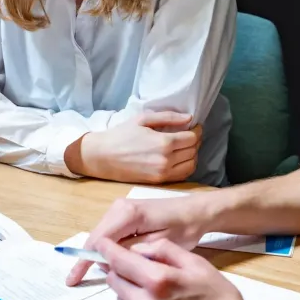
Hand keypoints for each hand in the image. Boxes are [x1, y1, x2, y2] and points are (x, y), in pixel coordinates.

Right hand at [65, 193, 210, 284]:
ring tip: (116, 272)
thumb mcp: (159, 246)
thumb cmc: (183, 229)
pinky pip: (110, 234)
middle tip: (101, 281)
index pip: (98, 241)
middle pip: (96, 239)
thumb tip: (108, 262)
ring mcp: (121, 208)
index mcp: (127, 214)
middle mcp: (119, 208)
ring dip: (104, 256)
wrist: (197, 212)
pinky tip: (118, 262)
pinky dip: (111, 249)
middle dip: (94, 260)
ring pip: (102, 237)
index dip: (85, 261)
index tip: (74, 280)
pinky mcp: (125, 212)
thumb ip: (131, 253)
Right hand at [72, 112, 202, 183]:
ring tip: (185, 147)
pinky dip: (186, 167)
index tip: (194, 126)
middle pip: (194, 151)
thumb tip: (189, 118)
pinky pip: (182, 176)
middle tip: (190, 134)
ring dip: (193, 155)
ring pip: (191, 165)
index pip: (192, 138)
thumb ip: (168, 117)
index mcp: (164, 143)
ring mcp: (163, 173)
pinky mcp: (159, 182)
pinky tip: (180, 159)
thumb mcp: (143, 119)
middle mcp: (166, 160)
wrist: (102, 157)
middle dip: (195, 141)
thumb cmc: (121, 135)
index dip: (197, 131)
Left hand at [97, 238, 257, 299]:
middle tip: (142, 269)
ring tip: (159, 294)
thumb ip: (165, 251)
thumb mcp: (198, 265)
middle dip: (123, 270)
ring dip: (131, 292)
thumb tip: (138, 248)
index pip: (119, 260)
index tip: (102, 244)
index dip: (108, 249)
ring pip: (121, 299)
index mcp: (157, 281)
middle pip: (115, 279)